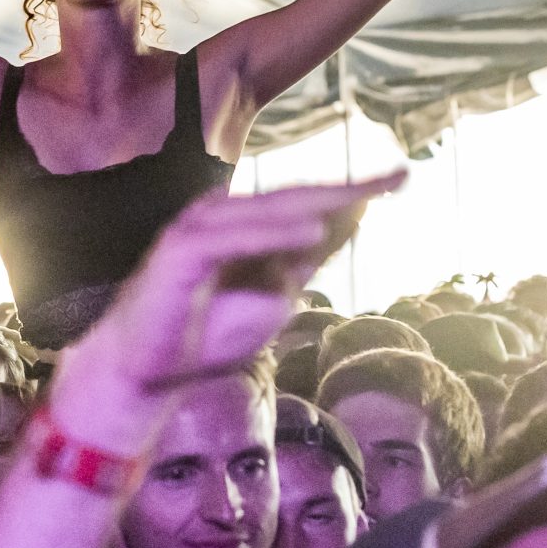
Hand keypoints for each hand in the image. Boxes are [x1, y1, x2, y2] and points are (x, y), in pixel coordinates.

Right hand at [68, 172, 405, 397]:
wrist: (144, 373)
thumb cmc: (202, 337)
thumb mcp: (268, 300)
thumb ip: (298, 264)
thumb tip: (341, 228)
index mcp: (241, 222)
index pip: (305, 203)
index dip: (355, 192)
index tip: (402, 178)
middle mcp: (221, 214)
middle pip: (294, 197)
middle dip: (350, 187)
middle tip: (401, 175)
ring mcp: (198, 227)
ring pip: (269, 211)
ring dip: (320, 203)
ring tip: (368, 197)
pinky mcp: (180, 251)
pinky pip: (235, 238)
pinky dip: (274, 234)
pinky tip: (313, 232)